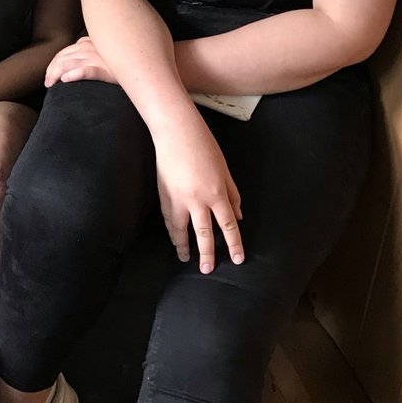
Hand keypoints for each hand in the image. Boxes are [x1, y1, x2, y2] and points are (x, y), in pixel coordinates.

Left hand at [45, 36, 117, 86]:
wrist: (140, 66)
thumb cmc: (120, 59)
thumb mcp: (104, 47)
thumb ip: (90, 45)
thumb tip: (78, 44)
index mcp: (88, 42)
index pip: (64, 52)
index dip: (53, 64)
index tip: (49, 76)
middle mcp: (90, 48)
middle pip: (62, 59)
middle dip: (51, 71)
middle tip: (48, 83)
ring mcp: (97, 59)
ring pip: (69, 64)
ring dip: (56, 74)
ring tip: (52, 84)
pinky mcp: (105, 70)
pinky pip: (86, 71)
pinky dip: (74, 74)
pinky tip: (66, 80)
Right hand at [154, 124, 243, 272]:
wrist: (176, 132)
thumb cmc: (204, 147)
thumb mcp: (225, 170)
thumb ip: (232, 194)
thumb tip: (238, 215)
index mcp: (216, 193)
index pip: (228, 225)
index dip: (234, 244)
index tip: (237, 258)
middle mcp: (197, 200)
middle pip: (204, 234)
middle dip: (207, 254)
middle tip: (207, 270)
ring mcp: (177, 199)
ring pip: (181, 230)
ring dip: (183, 246)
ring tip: (185, 259)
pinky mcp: (163, 195)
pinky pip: (169, 219)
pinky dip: (172, 231)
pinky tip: (175, 238)